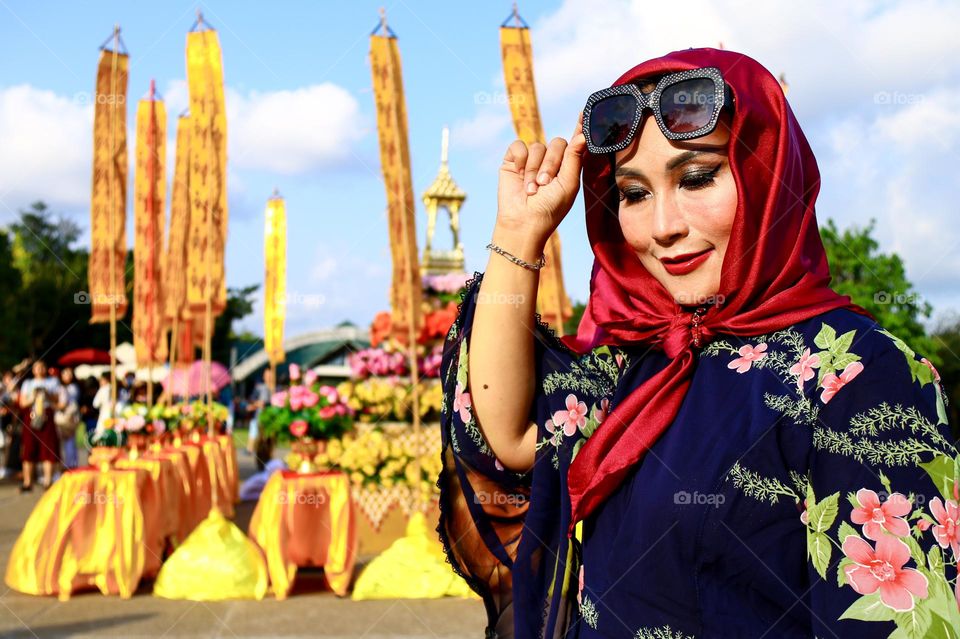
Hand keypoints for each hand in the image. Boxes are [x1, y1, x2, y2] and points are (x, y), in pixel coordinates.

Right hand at [496, 113, 586, 245]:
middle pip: (556, 143)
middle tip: (545, 184)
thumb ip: (575, 158)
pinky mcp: (513, 160)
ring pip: (537, 146)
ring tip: (532, 189)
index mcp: (567, 166)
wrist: (524, 221)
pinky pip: (518, 146)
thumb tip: (583, 134)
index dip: (580, 126)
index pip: (575, 142)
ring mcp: (531, 160)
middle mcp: (550, 160)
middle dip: (551, 164)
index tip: (584, 111)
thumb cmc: (550, 208)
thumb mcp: (569, 184)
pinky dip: (520, 160)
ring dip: (534, 169)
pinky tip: (519, 174)